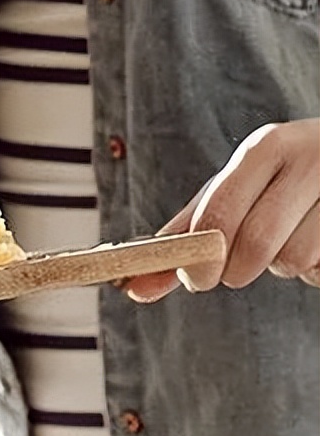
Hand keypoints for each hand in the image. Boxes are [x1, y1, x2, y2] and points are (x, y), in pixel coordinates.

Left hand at [128, 118, 319, 301]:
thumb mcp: (232, 193)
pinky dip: (315, 270)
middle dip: (236, 271)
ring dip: (284, 267)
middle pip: (256, 244)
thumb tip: (133, 287)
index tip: (196, 281)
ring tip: (292, 240)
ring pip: (295, 260)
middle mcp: (311, 157)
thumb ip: (185, 237)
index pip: (219, 213)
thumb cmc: (280, 183)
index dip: (200, 259)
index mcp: (266, 147)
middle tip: (236, 271)